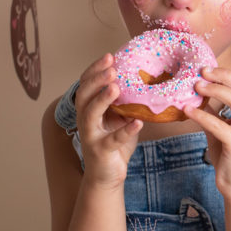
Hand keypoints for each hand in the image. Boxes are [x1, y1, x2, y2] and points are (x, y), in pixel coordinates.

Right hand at [74, 53, 141, 188]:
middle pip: (84, 95)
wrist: (107, 174)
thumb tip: (146, 77)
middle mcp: (85, 120)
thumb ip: (125, 100)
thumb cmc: (114, 141)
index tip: (109, 56)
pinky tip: (138, 123)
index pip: (86, 83)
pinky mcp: (101, 151)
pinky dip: (126, 131)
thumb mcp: (120, 117)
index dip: (95, 69)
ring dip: (102, 99)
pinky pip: (113, 140)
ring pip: (90, 114)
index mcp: (89, 108)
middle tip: (111, 68)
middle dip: (96, 79)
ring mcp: (91, 136)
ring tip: (115, 87)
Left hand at [184, 67, 230, 196]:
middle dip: (223, 75)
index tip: (211, 70)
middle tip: (202, 72)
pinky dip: (202, 115)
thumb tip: (198, 97)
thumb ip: (216, 114)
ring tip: (197, 87)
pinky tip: (188, 111)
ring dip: (215, 90)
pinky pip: (219, 124)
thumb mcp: (224, 130)